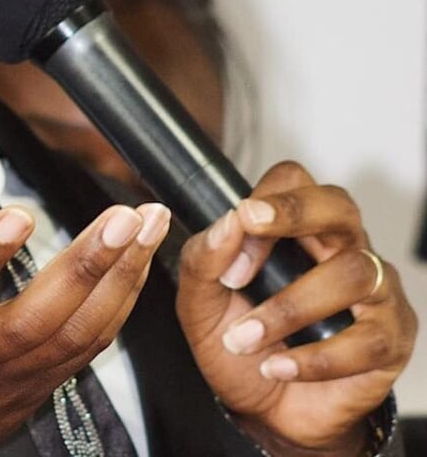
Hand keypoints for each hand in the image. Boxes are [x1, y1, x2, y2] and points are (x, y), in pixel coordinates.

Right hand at [0, 149, 170, 456]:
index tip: (19, 213)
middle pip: (32, 321)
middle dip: (85, 267)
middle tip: (122, 217)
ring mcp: (7, 380)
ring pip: (71, 337)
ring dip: (117, 282)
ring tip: (147, 227)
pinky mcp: (34, 390)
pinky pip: (85, 351)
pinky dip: (118, 308)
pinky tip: (139, 265)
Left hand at [176, 161, 416, 455]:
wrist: (263, 411)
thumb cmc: (238, 344)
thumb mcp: (200, 301)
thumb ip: (204, 259)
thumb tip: (228, 222)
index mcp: (295, 230)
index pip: (293, 181)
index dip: (266, 199)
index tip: (237, 226)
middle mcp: (340, 249)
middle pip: (339, 206)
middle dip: (297, 211)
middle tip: (253, 224)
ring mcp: (373, 291)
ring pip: (350, 274)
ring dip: (290, 307)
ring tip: (247, 338)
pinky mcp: (390, 338)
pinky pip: (367, 339)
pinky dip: (316, 358)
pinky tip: (278, 368)